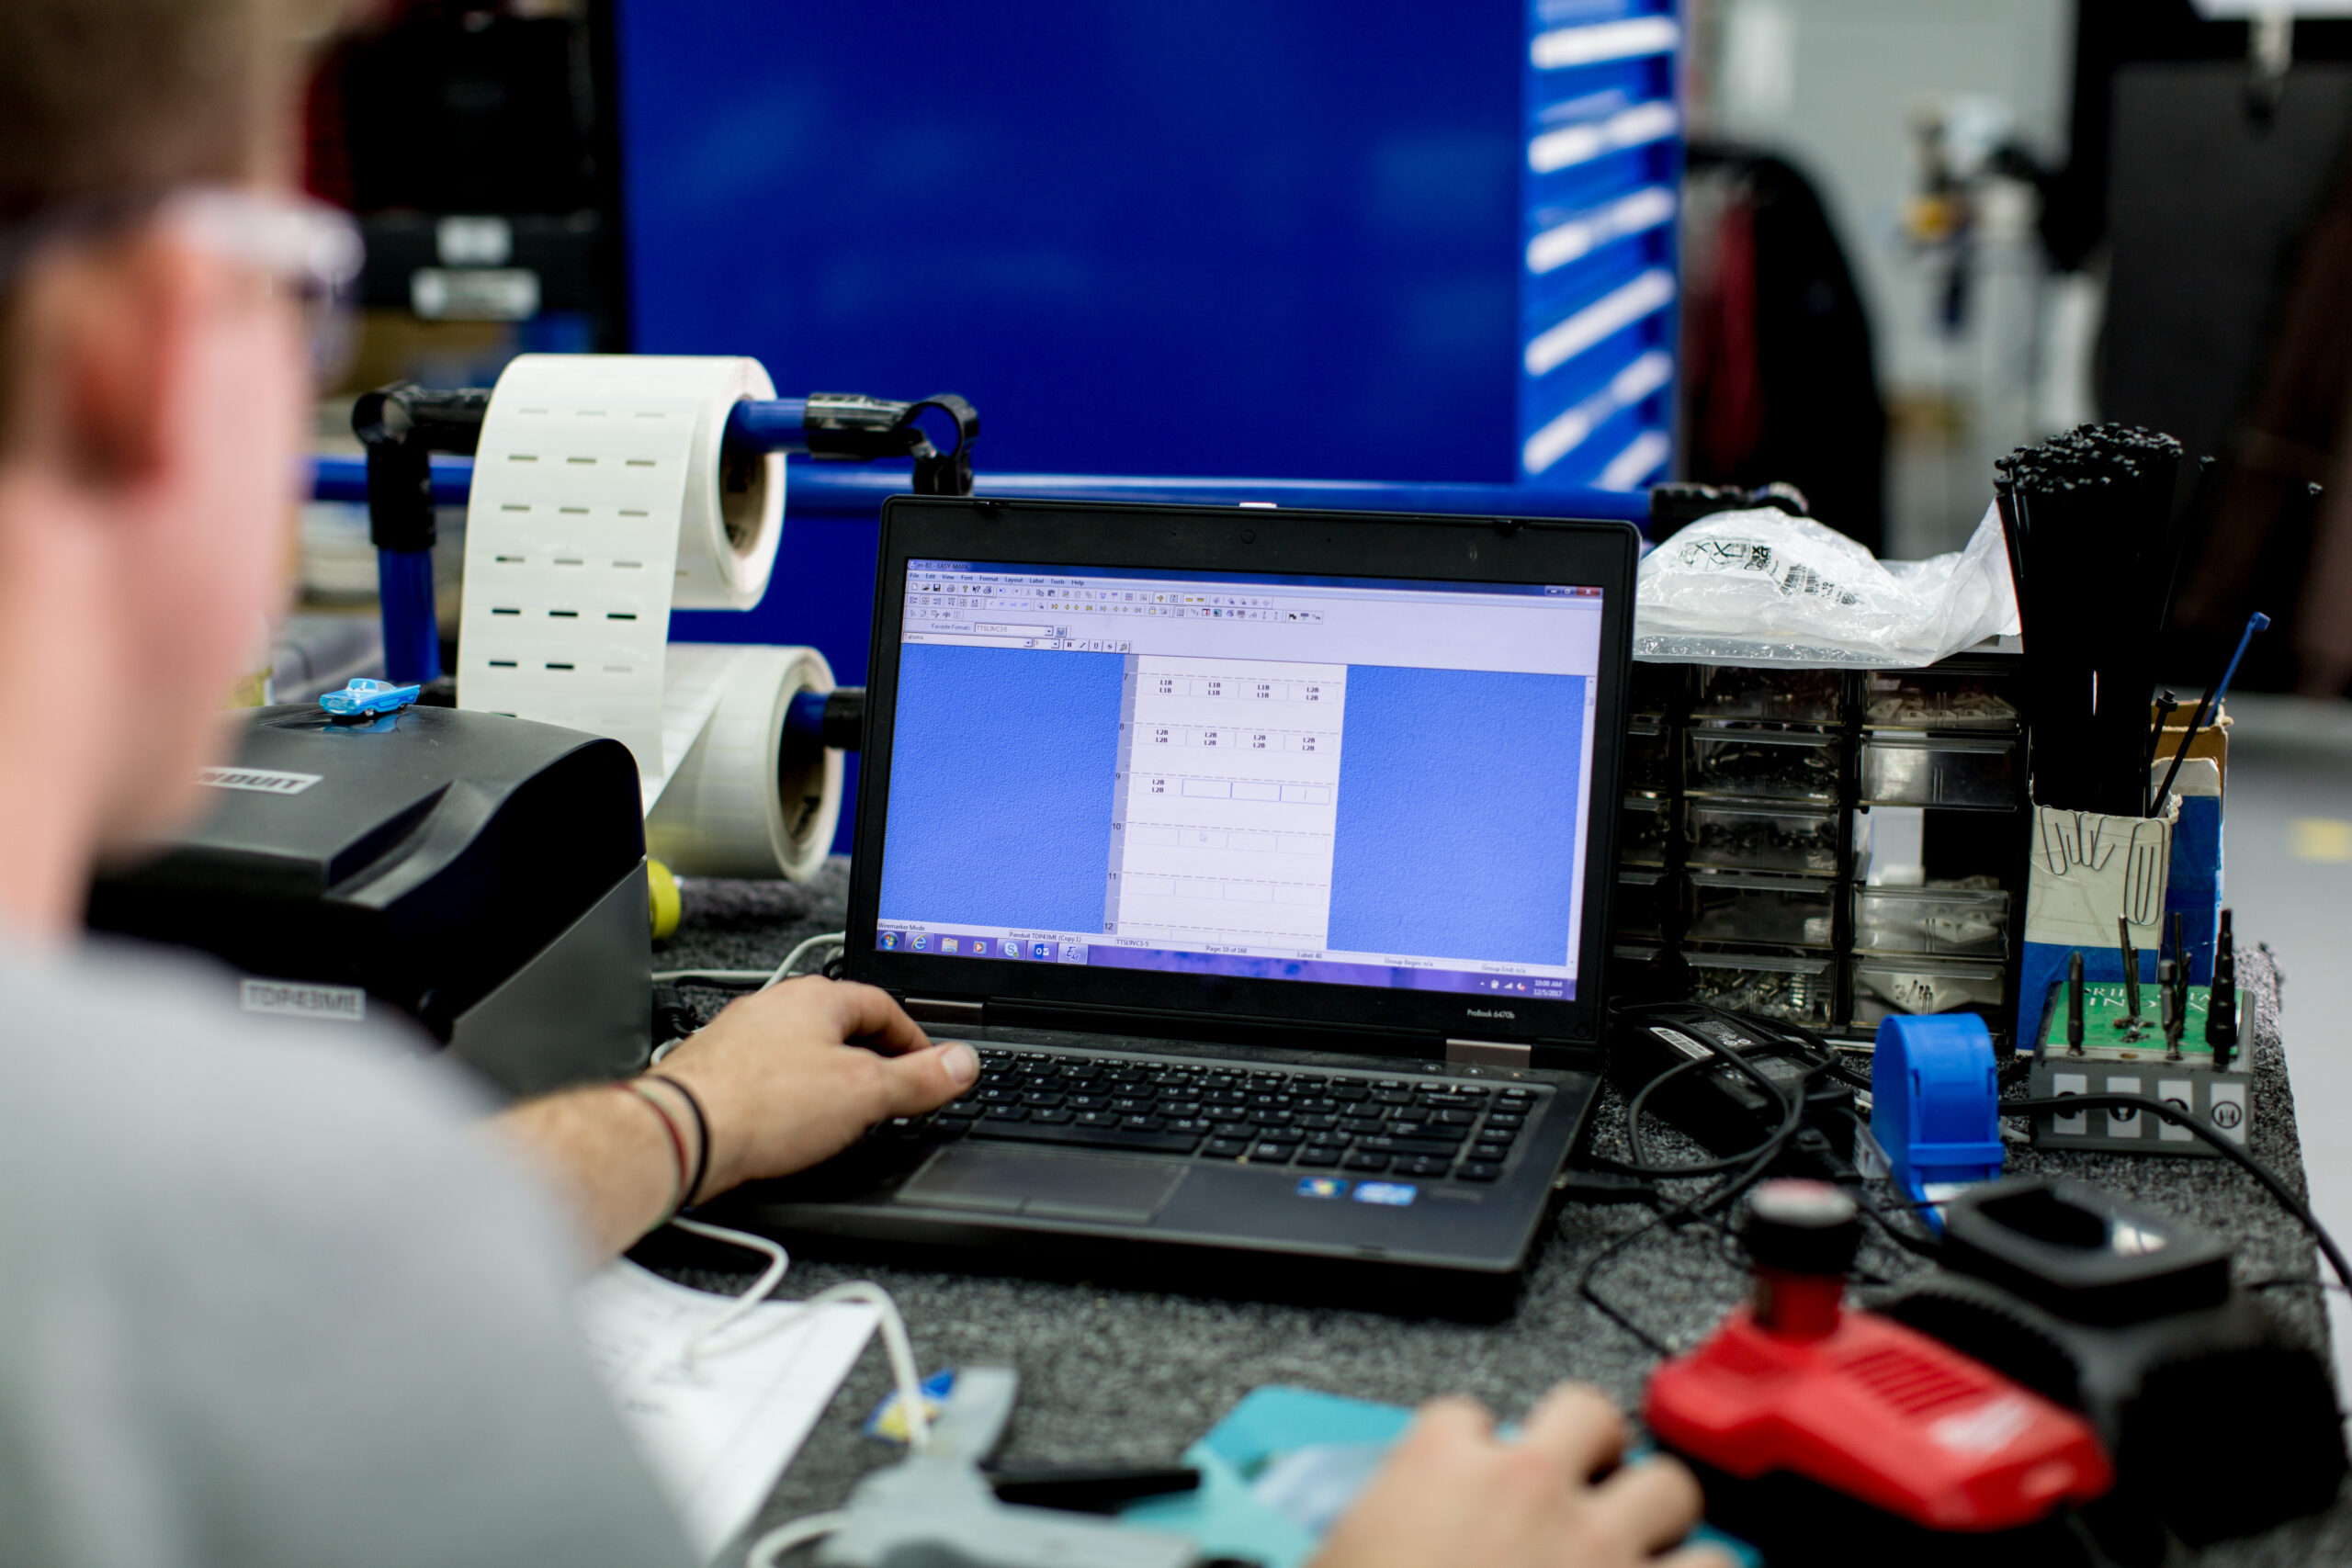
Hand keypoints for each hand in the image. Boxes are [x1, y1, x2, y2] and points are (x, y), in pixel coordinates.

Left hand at [654, 977, 977, 1200]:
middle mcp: (774, 1007)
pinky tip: (792, 1128)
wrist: (681, 1134)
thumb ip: (919, 1079)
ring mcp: (740, 1037)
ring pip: (801, 1052)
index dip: (914, 1039)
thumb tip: (962, 1064)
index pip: (883, 1005)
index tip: (928, 1067)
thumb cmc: (760, 1105)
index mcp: (815, 998)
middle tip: (893, 1092)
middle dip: (872, 1059)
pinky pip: (768, 1077)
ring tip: (846, 1114)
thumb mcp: (864, 1094)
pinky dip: (791, 1098)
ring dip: (829, 1078)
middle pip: (841, 1026)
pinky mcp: (715, 1072)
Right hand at [1310, 1384, 1726, 1567]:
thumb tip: (1396, 1537)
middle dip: (1589, 1449)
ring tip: (1638, 1551)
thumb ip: (1379, 1530)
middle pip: (1587, 1413)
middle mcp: (1527, 1485)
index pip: (1465, 1418)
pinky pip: (1717, 1567)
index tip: (1471, 1481)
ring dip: (1655, 1518)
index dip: (1471, 1453)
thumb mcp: (1338, 1562)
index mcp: (1436, 1467)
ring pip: (1668, 1483)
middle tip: (1575, 1492)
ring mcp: (1597, 1543)